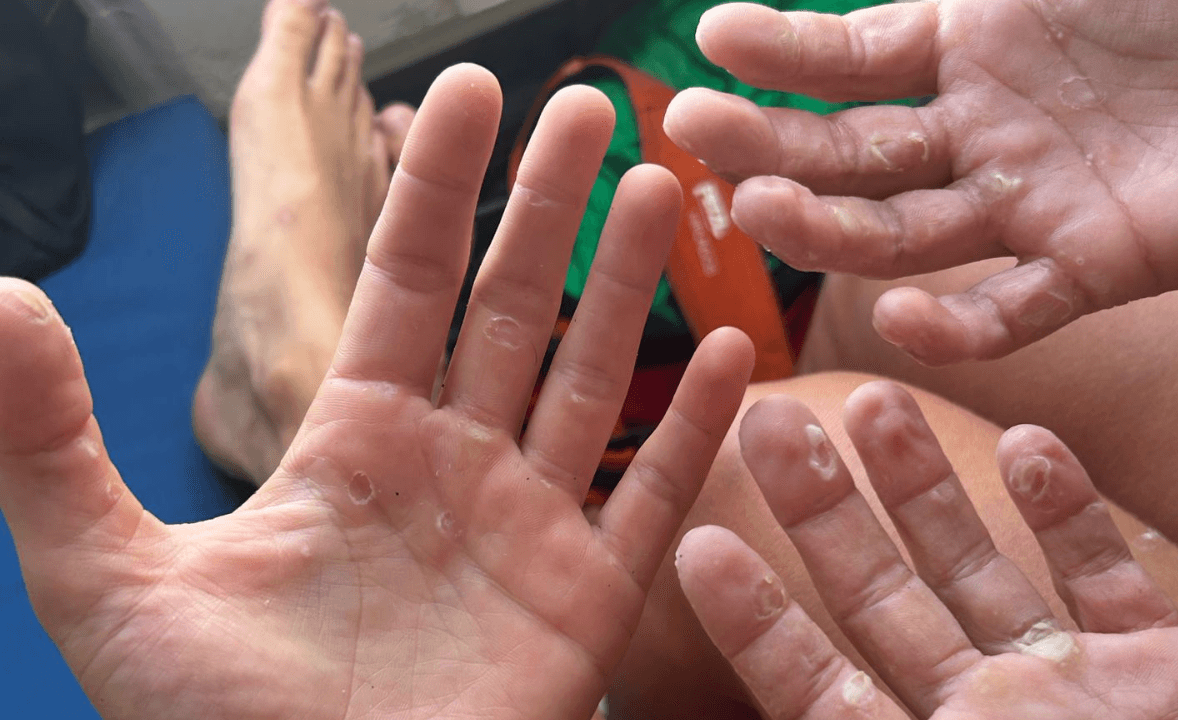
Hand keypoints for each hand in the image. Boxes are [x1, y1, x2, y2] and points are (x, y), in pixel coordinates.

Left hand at [0, 64, 753, 719]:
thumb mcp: (109, 579)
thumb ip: (50, 442)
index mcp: (352, 444)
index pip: (404, 283)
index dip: (436, 186)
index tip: (466, 92)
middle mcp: (450, 468)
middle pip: (510, 309)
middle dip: (548, 206)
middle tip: (589, 107)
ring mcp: (527, 530)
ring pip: (588, 380)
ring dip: (627, 288)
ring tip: (660, 190)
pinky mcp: (588, 603)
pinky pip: (653, 498)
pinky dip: (694, 430)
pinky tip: (735, 354)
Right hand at [664, 0, 1177, 363]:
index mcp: (975, 40)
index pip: (852, 57)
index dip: (782, 49)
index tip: (711, 37)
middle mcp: (984, 128)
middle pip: (853, 149)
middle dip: (771, 139)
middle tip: (694, 130)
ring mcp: (1032, 200)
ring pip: (904, 231)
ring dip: (829, 226)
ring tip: (761, 208)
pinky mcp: (1096, 266)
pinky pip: (1013, 312)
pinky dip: (958, 327)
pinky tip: (900, 317)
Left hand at [675, 382, 1177, 718]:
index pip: (816, 692)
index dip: (759, 621)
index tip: (701, 543)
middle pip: (882, 599)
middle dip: (824, 510)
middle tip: (773, 422)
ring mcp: (1072, 689)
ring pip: (977, 566)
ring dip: (925, 485)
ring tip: (873, 402)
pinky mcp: (1163, 665)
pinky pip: (1103, 571)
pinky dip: (1068, 508)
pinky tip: (1028, 440)